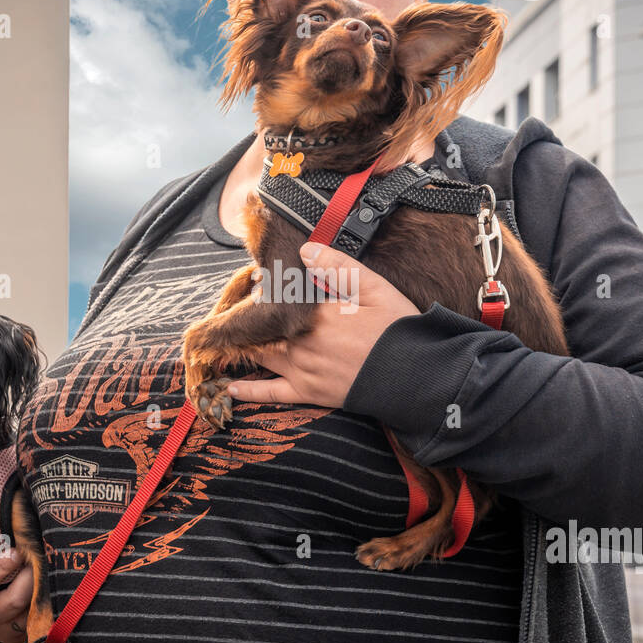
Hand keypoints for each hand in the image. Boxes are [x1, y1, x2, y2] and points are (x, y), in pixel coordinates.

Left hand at [227, 241, 419, 408]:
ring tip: (227, 334)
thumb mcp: (377, 289)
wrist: (415, 378)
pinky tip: (231, 386)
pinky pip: (272, 393)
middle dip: (250, 314)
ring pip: (261, 353)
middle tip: (240, 302)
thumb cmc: (399, 331)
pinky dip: (250, 390)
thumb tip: (307, 250)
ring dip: (243, 344)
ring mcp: (303, 369)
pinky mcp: (309, 392)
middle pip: (264, 325)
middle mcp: (303, 342)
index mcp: (318, 314)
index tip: (255, 277)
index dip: (264, 287)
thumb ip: (340, 268)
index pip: (280, 296)